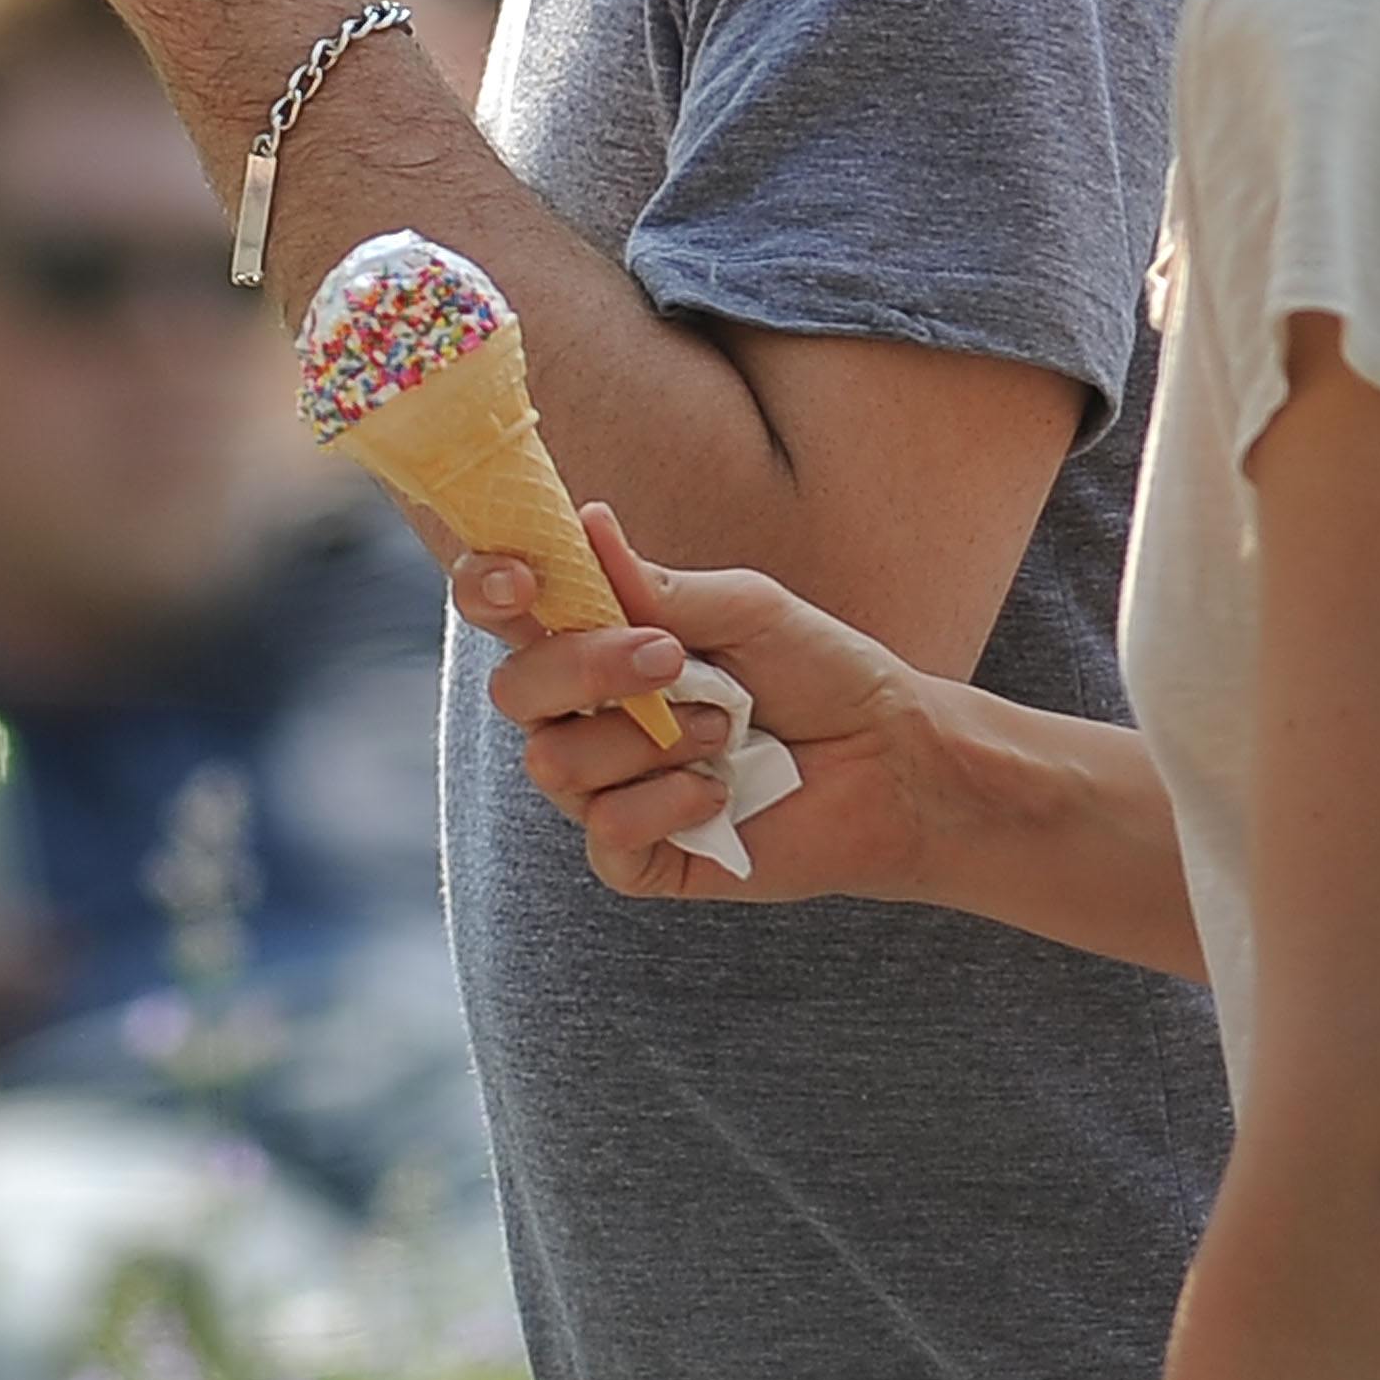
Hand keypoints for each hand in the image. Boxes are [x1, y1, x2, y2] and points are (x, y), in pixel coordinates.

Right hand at [454, 503, 951, 905]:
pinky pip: (605, 831)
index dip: (488, 589)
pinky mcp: (637, 857)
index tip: (522, 579)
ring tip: (727, 731)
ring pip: (554, 762)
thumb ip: (658, 586)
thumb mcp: (746, 608)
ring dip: (651, 739)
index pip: (507, 613)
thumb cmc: (821, 671)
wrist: (890, 759)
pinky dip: (667, 802)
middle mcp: (588, 713)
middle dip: (586, 667)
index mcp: (603, 639)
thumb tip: (585, 522)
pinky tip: (720, 793)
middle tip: (672, 657)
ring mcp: (607, 789)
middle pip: (514, 690)